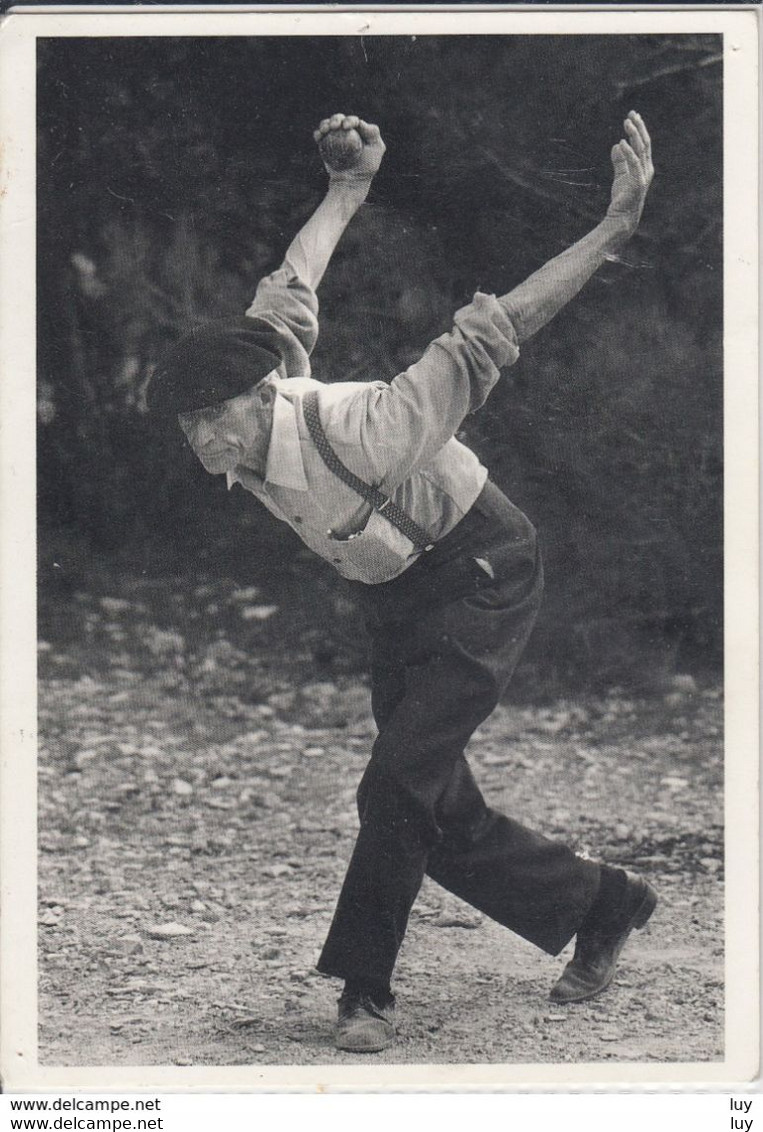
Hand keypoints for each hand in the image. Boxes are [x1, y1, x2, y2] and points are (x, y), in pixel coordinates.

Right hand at [314, 114, 385, 182]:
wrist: (350, 182)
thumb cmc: (366, 167)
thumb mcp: (376, 149)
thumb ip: (373, 133)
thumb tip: (361, 122)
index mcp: (358, 129)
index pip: (353, 121)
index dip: (349, 120)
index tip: (346, 127)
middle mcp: (345, 130)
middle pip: (339, 119)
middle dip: (336, 119)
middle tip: (334, 126)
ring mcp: (334, 136)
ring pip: (328, 125)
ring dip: (325, 124)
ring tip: (325, 130)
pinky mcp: (324, 143)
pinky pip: (319, 135)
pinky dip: (318, 134)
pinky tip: (319, 137)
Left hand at [606, 111, 653, 233]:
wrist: (621, 216)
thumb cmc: (622, 198)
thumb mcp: (620, 176)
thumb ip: (619, 161)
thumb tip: (616, 145)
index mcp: (644, 166)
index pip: (643, 143)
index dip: (639, 129)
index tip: (632, 116)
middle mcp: (647, 168)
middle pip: (644, 143)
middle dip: (639, 127)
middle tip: (631, 114)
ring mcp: (644, 175)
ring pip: (641, 150)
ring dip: (634, 134)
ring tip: (626, 123)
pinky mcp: (638, 182)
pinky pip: (634, 163)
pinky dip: (628, 152)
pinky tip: (622, 143)